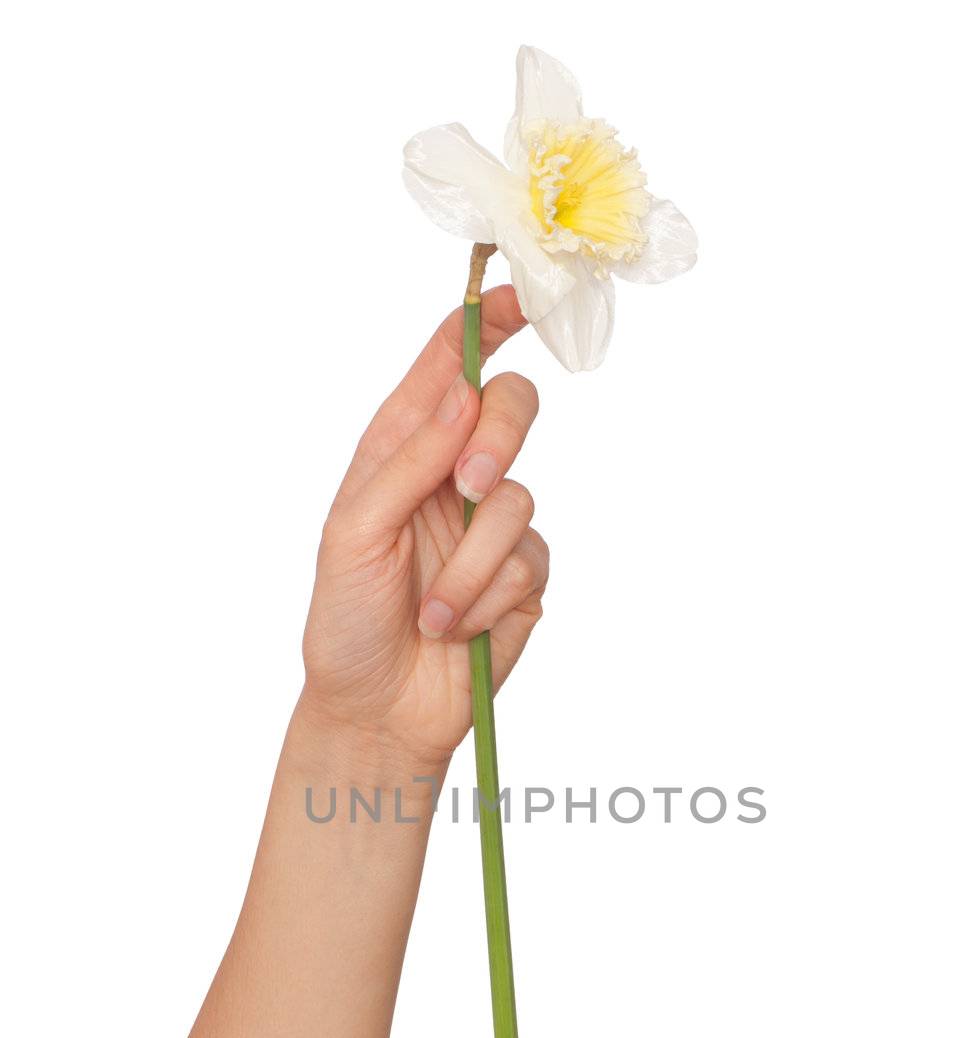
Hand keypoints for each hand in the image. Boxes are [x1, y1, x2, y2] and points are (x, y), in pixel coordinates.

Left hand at [302, 286, 547, 768]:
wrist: (376, 710)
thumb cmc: (345, 619)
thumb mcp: (354, 532)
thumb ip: (410, 458)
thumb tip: (463, 390)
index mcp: (401, 448)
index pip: (451, 364)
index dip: (484, 321)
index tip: (514, 294)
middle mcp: (453, 476)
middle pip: (511, 409)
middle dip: (498, 440)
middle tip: (470, 486)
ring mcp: (493, 527)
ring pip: (521, 501)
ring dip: (471, 565)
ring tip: (433, 613)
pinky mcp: (524, 579)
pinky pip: (531, 563)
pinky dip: (488, 598)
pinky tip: (457, 628)